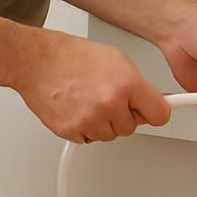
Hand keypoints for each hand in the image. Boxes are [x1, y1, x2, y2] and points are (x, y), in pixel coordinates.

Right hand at [12, 31, 171, 143]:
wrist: (36, 60)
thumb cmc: (71, 56)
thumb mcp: (116, 59)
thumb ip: (137, 84)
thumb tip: (150, 101)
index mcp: (127, 83)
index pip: (159, 115)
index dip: (153, 111)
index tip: (150, 111)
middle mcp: (110, 103)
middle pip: (132, 127)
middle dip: (122, 114)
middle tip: (105, 96)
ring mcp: (90, 120)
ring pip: (110, 135)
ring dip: (102, 123)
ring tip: (88, 99)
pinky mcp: (72, 131)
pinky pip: (89, 140)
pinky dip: (84, 128)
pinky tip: (76, 108)